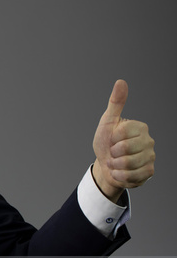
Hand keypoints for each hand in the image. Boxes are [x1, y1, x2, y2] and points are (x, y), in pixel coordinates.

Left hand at [92, 80, 154, 202]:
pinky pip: (131, 176)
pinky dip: (120, 176)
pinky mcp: (149, 172)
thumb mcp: (107, 122)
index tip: (111, 139)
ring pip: (128, 164)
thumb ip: (116, 103)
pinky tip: (119, 171)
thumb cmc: (106, 141)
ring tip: (115, 162)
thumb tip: (121, 82)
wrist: (106, 165)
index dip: (111, 139)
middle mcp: (149, 141)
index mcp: (140, 127)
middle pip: (125, 150)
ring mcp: (151, 157)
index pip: (122, 134)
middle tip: (112, 152)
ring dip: (115, 166)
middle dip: (112, 154)